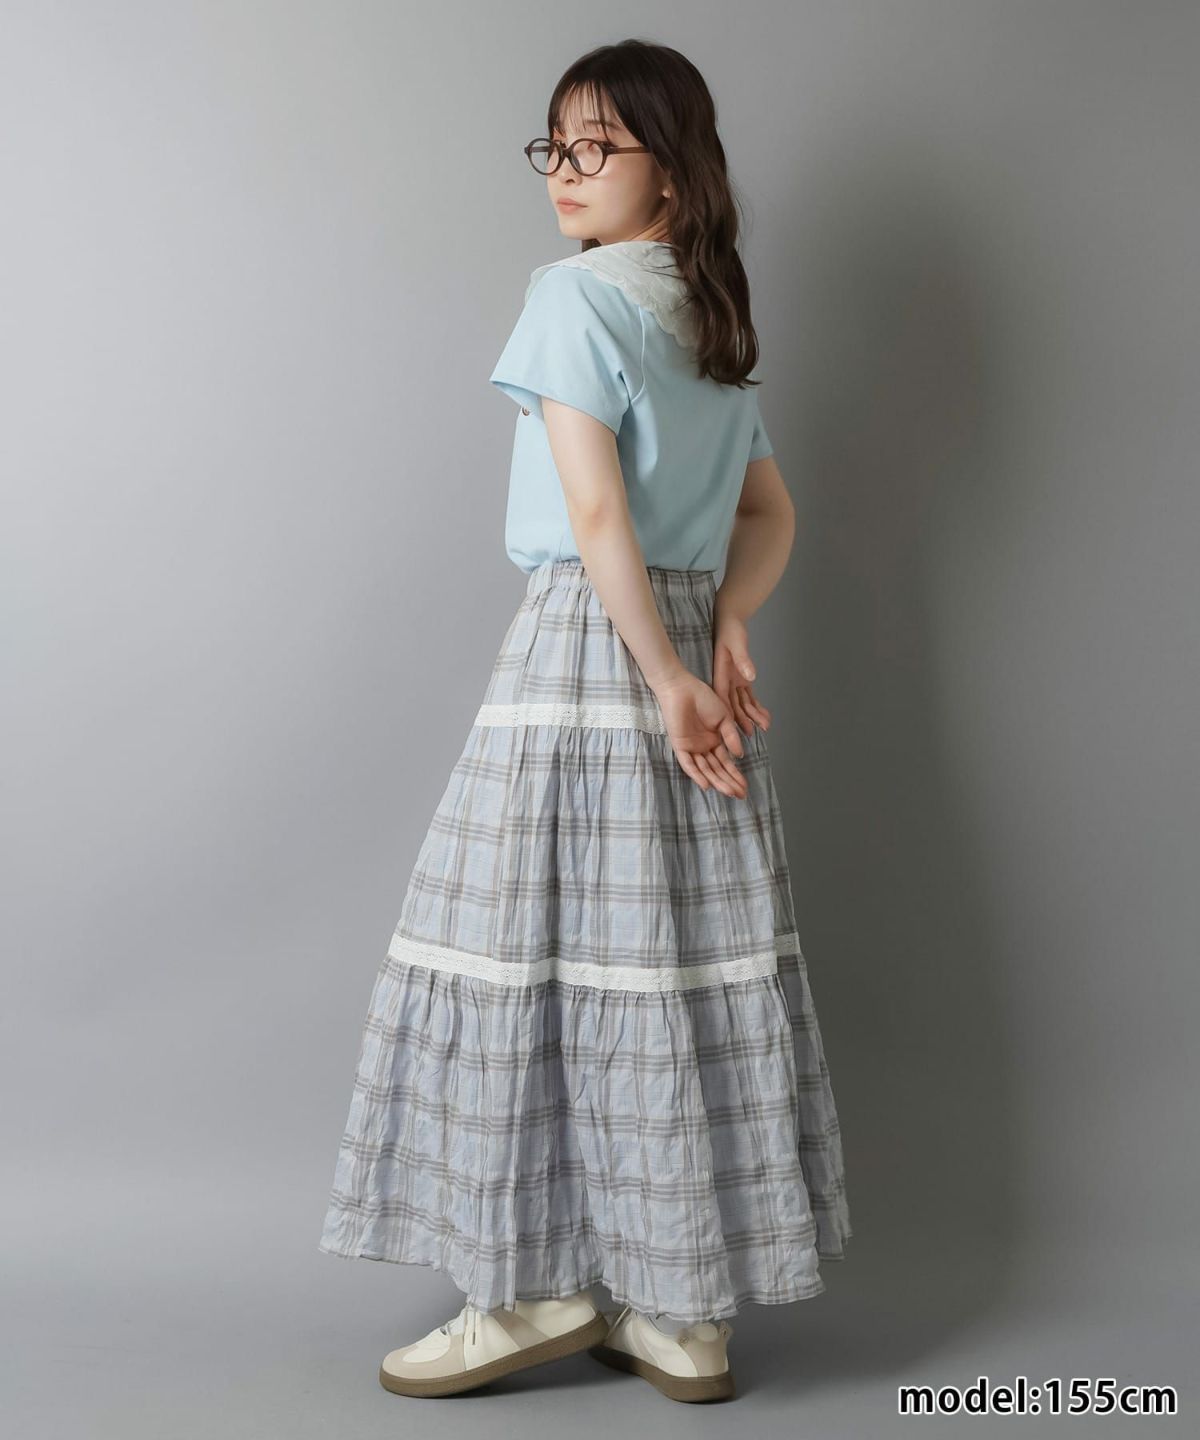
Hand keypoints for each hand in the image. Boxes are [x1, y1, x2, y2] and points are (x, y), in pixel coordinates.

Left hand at [653, 669, 747, 798]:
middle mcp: (703, 747)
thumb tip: (740, 755)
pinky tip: (707, 785)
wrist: (683, 688)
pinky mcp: (680, 745)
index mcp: (714, 740)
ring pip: (705, 770)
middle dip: (729, 783)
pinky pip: (688, 763)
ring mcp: (691, 747)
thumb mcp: (724, 718)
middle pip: (716, 770)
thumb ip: (731, 737)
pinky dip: (696, 774)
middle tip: (741, 795)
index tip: (745, 787)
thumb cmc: (703, 698)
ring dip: (717, 781)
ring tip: (729, 793)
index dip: (735, 775)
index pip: (726, 763)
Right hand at [712, 611, 771, 736]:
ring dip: (751, 715)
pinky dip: (756, 705)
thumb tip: (751, 676)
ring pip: (742, 702)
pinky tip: (763, 716)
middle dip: (742, 719)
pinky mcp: (741, 678)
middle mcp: (726, 681)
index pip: (723, 698)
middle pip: (733, 704)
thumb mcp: (737, 643)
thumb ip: (743, 660)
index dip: (728, 713)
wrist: (730, 620)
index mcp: (720, 674)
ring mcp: (734, 680)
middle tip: (752, 733)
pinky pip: (748, 695)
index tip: (733, 728)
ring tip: (762, 727)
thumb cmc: (730, 630)